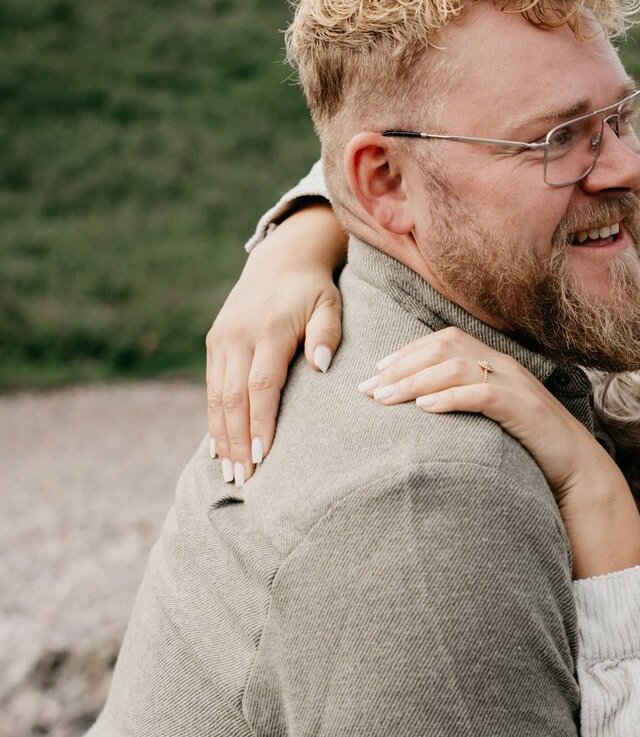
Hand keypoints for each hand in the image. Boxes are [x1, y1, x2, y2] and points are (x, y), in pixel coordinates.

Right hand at [206, 206, 346, 482]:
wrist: (282, 258)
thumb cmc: (314, 289)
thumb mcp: (330, 303)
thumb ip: (327, 333)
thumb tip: (321, 368)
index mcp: (269, 329)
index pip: (261, 384)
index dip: (260, 422)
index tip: (263, 456)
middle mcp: (238, 336)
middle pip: (233, 397)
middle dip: (236, 441)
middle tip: (242, 479)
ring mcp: (222, 340)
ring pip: (216, 397)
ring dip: (222, 437)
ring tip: (229, 473)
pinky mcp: (214, 343)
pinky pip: (211, 388)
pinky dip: (215, 419)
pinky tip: (220, 447)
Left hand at [361, 327, 639, 575]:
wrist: (579, 472)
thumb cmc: (530, 450)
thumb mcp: (493, 420)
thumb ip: (466, 405)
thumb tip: (422, 409)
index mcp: (497, 363)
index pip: (445, 340)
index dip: (408, 351)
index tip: (377, 371)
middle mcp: (505, 366)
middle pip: (444, 346)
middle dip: (402, 364)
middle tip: (369, 389)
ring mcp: (516, 385)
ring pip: (456, 366)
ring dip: (414, 381)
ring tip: (385, 399)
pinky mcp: (524, 409)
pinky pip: (481, 393)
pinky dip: (449, 397)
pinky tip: (423, 409)